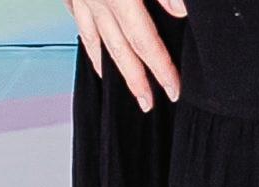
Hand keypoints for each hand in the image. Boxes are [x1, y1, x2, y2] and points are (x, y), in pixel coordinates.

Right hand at [62, 0, 187, 111]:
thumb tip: (180, 11)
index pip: (144, 41)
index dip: (160, 68)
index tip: (173, 89)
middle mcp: (96, 1)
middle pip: (119, 51)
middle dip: (136, 82)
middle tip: (147, 104)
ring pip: (93, 40)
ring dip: (106, 66)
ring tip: (115, 83)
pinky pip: (78, 20)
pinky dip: (87, 36)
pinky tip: (92, 44)